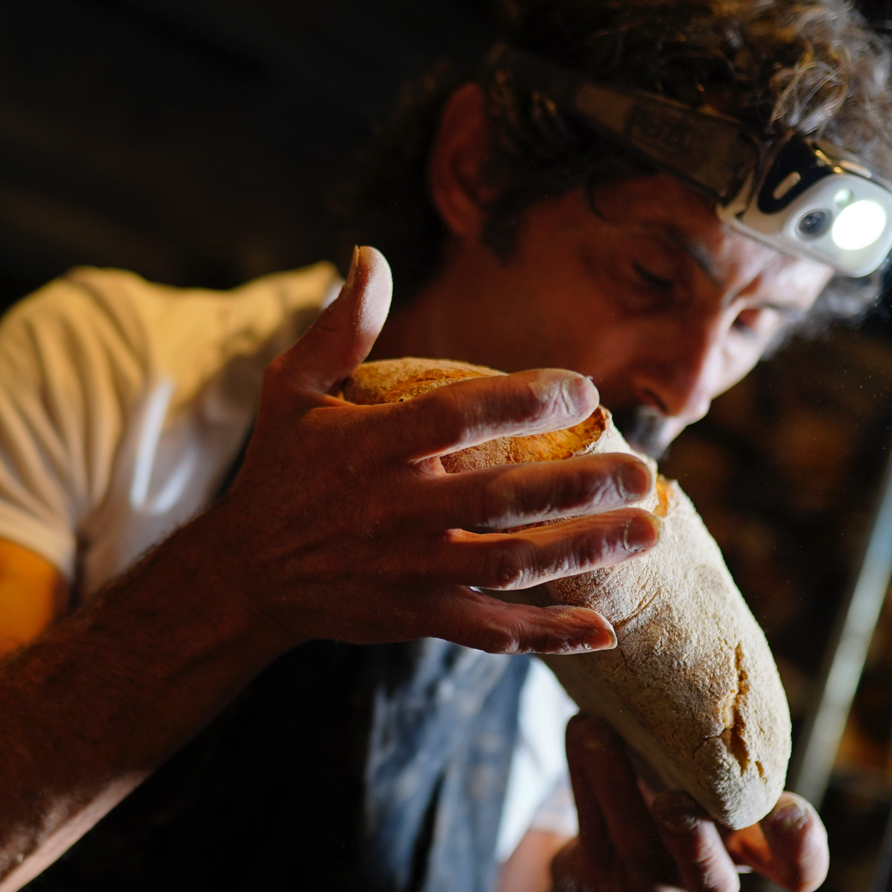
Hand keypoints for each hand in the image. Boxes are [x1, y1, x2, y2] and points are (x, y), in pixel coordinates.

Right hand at [195, 247, 661, 655]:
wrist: (243, 574)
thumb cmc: (279, 472)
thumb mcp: (292, 390)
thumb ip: (341, 327)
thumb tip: (372, 255)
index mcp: (371, 446)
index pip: (459, 415)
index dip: (526, 400)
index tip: (584, 388)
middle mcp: (395, 509)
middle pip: (503, 497)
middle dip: (583, 485)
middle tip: (646, 470)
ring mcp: (408, 569)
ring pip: (510, 564)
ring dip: (585, 550)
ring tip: (649, 529)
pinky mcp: (414, 616)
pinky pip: (489, 631)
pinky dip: (546, 636)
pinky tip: (603, 630)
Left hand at [559, 714, 828, 891]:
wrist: (603, 835)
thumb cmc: (670, 771)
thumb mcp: (703, 751)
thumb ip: (719, 721)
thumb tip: (707, 621)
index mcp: (747, 841)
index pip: (796, 868)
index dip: (800, 849)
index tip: (788, 809)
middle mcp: (706, 870)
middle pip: (714, 887)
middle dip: (694, 845)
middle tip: (674, 801)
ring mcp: (650, 881)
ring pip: (639, 853)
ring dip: (617, 787)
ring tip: (596, 730)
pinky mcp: (599, 876)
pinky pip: (592, 834)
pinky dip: (585, 779)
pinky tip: (580, 729)